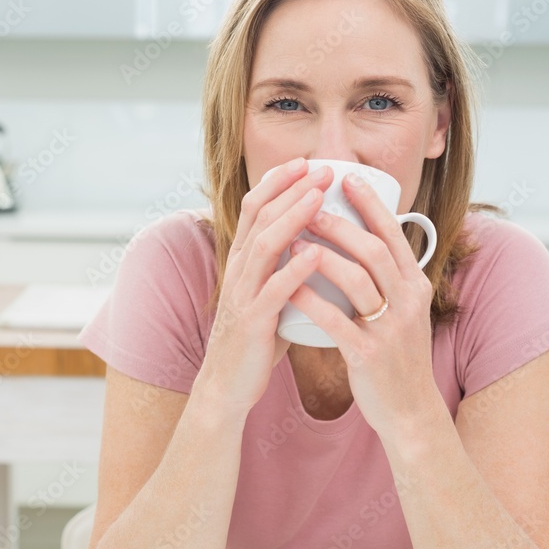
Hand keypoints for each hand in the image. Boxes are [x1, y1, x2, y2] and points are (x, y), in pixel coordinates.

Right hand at [194, 158, 333, 419]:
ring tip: (319, 196)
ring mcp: (242, 295)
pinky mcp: (252, 322)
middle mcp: (238, 271)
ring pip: (264, 245)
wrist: (228, 386)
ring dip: (293, 217)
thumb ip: (285, 269)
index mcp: (242, 262)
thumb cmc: (255, 340)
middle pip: (260, 217)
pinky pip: (273, 291)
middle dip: (290, 188)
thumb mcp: (268, 295)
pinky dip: (294, 270)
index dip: (278, 182)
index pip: (255, 209)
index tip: (305, 162)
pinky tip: (314, 255)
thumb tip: (317, 245)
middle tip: (320, 168)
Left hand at [286, 171, 441, 435]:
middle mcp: (408, 302)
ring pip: (357, 280)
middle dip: (341, 222)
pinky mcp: (369, 355)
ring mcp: (390, 329)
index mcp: (416, 286)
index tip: (346, 177)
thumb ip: (391, 277)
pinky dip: (310, 300)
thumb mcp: (406, 311)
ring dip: (322, 254)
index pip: (394, 234)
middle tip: (309, 203)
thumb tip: (371, 236)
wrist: (410, 411)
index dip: (370, 204)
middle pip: (375, 249)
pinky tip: (289, 287)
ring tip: (293, 237)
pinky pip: (336, 321)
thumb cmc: (397, 355)